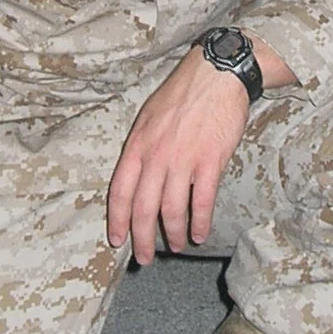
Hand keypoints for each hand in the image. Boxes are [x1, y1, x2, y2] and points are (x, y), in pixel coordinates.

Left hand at [107, 41, 292, 264]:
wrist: (215, 75)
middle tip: (145, 258)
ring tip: (176, 246)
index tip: (118, 240)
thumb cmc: (181, 95)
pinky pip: (202, 201)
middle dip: (142, 238)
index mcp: (137, 145)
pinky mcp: (210, 160)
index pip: (119, 191)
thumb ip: (141, 149)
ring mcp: (182, 159)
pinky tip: (199, 234)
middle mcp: (156, 155)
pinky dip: (200, 222)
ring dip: (173, 234)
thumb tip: (137, 178)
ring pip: (172, 209)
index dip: (117, 220)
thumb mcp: (148, 118)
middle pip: (143, 207)